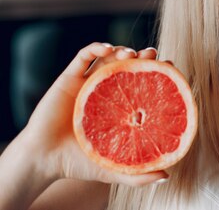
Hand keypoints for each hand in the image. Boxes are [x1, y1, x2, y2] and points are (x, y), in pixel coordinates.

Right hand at [21, 42, 168, 185]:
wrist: (44, 160)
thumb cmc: (79, 163)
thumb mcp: (113, 170)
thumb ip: (138, 174)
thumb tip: (167, 175)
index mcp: (120, 105)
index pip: (144, 82)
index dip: (158, 72)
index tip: (171, 69)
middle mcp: (107, 89)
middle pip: (129, 65)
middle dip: (143, 56)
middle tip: (153, 56)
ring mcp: (89, 81)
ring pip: (109, 55)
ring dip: (123, 49)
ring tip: (132, 54)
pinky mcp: (69, 77)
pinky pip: (83, 56)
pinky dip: (96, 47)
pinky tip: (107, 48)